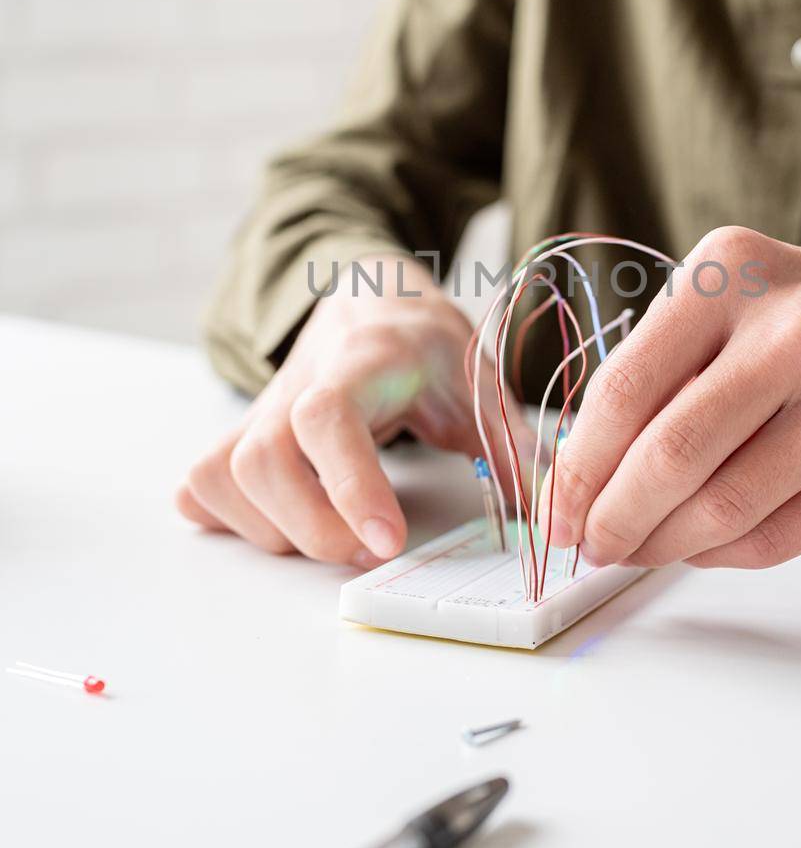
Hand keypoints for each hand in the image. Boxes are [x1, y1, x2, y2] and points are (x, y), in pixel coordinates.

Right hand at [176, 257, 530, 565]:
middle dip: (312, 527)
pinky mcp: (238, 436)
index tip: (386, 539)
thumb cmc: (424, 346)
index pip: (327, 416)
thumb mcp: (479, 380)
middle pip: (262, 459)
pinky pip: (202, 485)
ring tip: (337, 537)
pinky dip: (230, 519)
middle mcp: (297, 384)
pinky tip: (283, 523)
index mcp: (364, 362)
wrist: (373, 299)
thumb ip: (514, 447)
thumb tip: (552, 515)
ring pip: (223, 477)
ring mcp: (260, 411)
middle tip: (373, 548)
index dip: (349, 482)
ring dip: (275, 530)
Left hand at [536, 227, 800, 571]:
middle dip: (614, 516)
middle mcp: (800, 328)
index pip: (627, 386)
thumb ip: (659, 371)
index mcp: (735, 272)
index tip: (555, 509)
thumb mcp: (735, 301)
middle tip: (591, 544)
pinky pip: (777, 536)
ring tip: (638, 550)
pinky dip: (720, 554)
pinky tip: (699, 546)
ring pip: (724, 506)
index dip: (578, 465)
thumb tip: (577, 478)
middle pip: (672, 453)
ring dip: (662, 544)